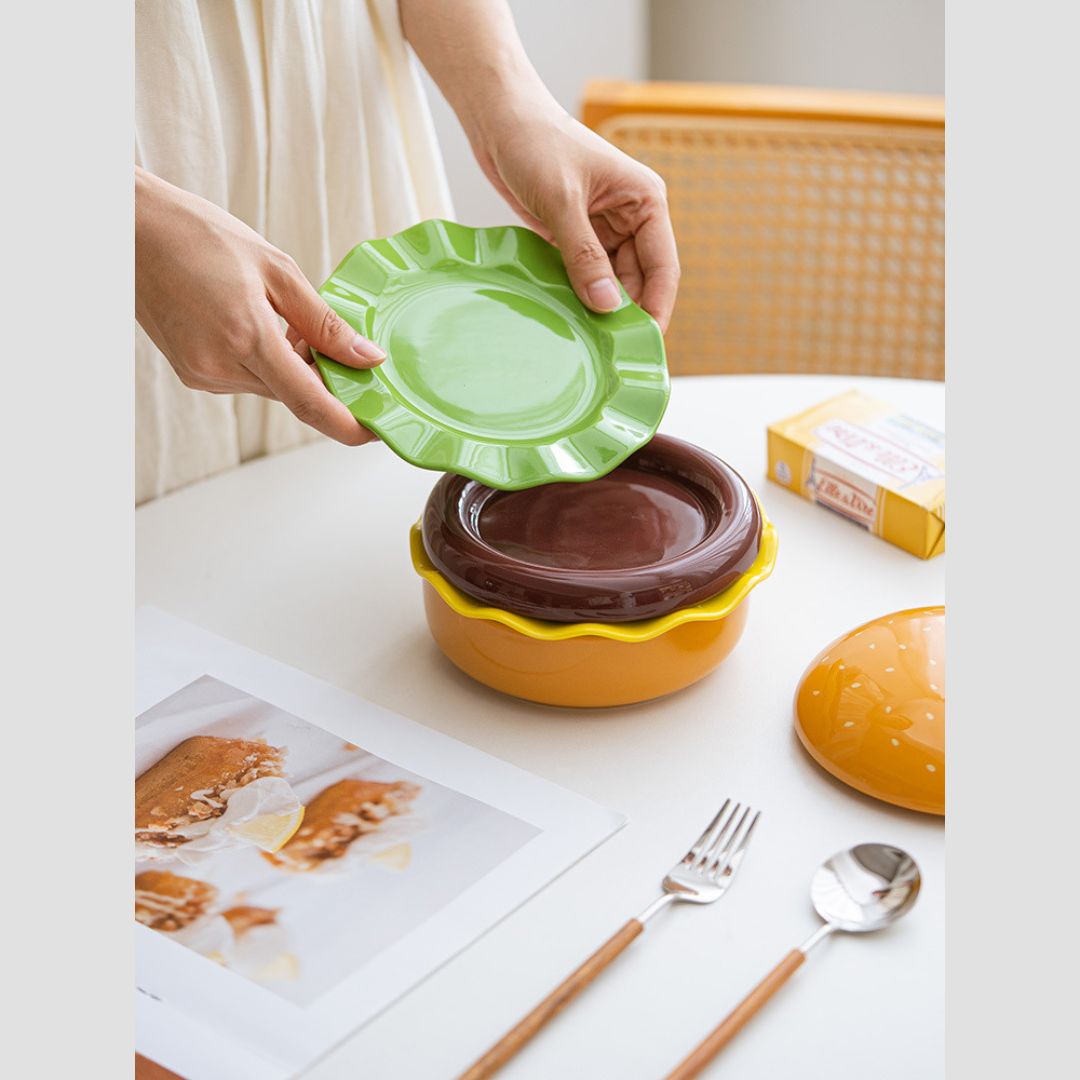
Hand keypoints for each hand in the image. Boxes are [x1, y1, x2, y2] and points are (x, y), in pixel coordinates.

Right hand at [135, 167, 382, 444]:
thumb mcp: (277, 270)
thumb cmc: (199, 237)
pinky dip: (265, 361)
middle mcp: (220, 366)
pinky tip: (256, 323)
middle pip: (294, 394)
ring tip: (282, 316)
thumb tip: (367, 358)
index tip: (377, 429)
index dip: (349, 424)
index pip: (310, 403)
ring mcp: (202, 374)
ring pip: (271, 386)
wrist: (130, 229)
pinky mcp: (192, 373)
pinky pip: (247, 378)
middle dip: (323, 377)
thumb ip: (325, 323)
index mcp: (246, 337)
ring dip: (292, 365)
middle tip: (337, 343)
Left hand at [473, 106, 679, 331]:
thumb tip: (607, 305)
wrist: (497, 121)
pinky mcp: (576, 236)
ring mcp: (604, 229)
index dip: (657, 308)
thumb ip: (585, 257)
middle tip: (609, 351)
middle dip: (624, 313)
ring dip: (599, 307)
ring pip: (611, 282)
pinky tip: (569, 316)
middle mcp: (631, 217)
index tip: (644, 345)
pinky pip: (585, 275)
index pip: (663, 267)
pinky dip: (578, 294)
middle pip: (639, 281)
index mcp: (645, 201)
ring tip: (587, 338)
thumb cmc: (535, 143)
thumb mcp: (562, 202)